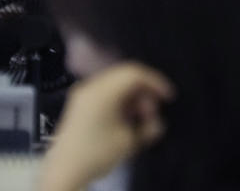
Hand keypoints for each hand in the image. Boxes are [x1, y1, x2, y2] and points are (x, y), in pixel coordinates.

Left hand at [39, 62, 174, 190]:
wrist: (63, 173)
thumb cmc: (97, 153)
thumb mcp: (129, 140)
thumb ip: (148, 125)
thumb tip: (156, 120)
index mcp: (102, 91)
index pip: (135, 73)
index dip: (156, 82)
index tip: (169, 98)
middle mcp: (91, 86)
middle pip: (126, 76)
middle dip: (145, 91)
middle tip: (153, 112)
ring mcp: (83, 94)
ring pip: (117, 83)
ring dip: (133, 96)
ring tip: (140, 117)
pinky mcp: (80, 104)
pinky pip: (106, 92)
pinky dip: (121, 100)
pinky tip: (127, 117)